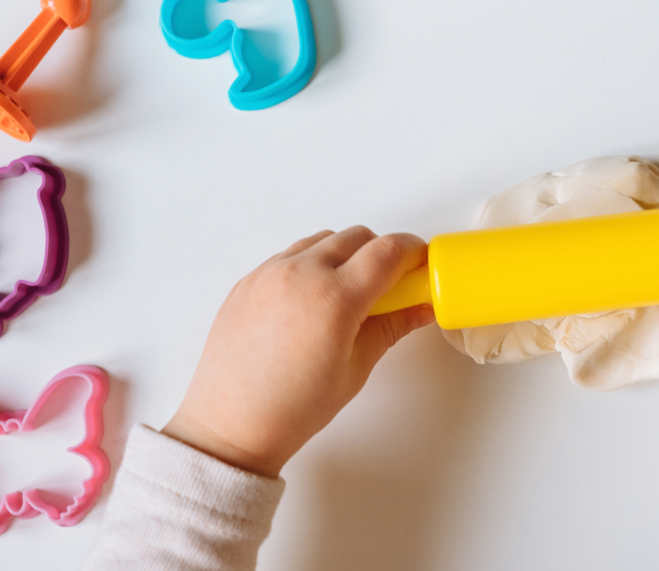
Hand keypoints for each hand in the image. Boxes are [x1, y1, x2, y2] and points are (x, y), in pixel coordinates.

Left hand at [163, 227, 435, 476]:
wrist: (231, 425)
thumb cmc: (295, 407)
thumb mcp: (356, 368)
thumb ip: (392, 327)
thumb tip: (422, 307)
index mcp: (335, 297)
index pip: (388, 251)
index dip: (413, 251)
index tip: (422, 263)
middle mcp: (301, 273)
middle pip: (357, 237)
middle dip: (381, 253)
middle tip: (390, 285)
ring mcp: (270, 273)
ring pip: (322, 241)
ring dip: (345, 255)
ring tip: (347, 295)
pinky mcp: (248, 281)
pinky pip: (290, 256)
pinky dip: (311, 265)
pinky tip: (312, 301)